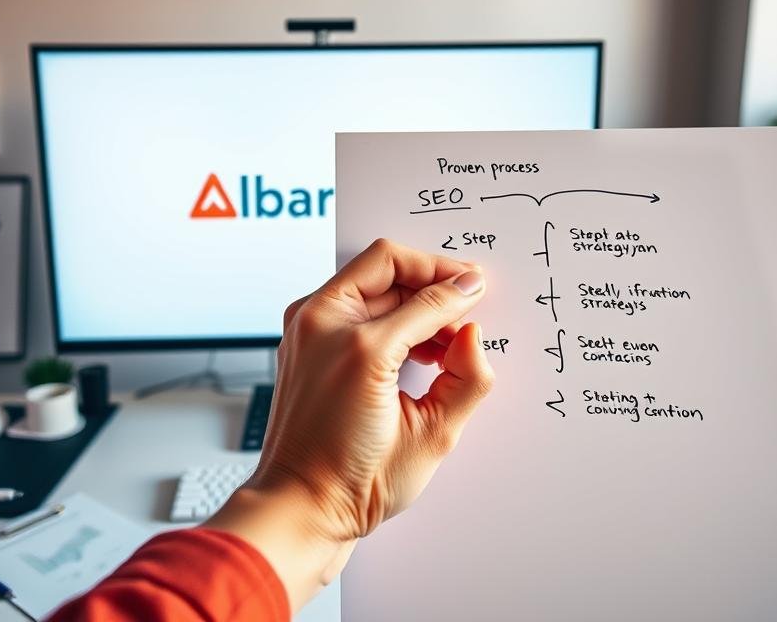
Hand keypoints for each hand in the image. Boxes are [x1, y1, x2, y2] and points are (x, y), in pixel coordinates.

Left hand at [206, 239, 493, 610]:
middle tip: (467, 310)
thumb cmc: (352, 479)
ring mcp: (304, 331)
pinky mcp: (304, 344)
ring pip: (370, 286)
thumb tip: (474, 331)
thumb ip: (466, 376)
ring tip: (447, 342)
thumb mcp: (431, 431)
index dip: (449, 279)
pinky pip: (352, 308)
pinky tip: (418, 350)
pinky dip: (388, 318)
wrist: (300, 507)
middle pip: (385, 270)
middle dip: (432, 285)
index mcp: (351, 339)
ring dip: (412, 302)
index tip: (476, 287)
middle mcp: (318, 323)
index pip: (409, 276)